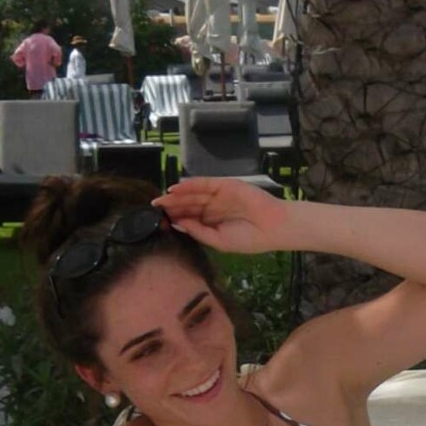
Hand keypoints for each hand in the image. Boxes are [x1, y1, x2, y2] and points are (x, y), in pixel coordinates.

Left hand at [152, 178, 291, 254]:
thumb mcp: (219, 241)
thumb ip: (198, 232)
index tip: (156, 221)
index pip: (188, 219)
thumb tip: (177, 225)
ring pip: (192, 194)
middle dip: (170, 207)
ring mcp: (218, 195)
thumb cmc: (249, 238)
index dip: (173, 219)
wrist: (272, 227)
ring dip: (176, 196)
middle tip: (153, 209)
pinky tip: (175, 189)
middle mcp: (212, 208)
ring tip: (160, 200)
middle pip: (187, 205)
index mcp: (211, 223)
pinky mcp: (224, 185)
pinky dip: (189, 185)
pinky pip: (203, 184)